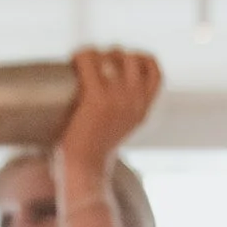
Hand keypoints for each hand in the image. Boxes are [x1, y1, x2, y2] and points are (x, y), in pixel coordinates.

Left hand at [56, 47, 161, 176]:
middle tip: (94, 66)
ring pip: (113, 54)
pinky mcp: (96, 97)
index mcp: (142, 111)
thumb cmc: (92, 158)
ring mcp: (117, 98)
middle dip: (113, 54)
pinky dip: (80, 56)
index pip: (155, 72)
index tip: (121, 62)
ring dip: (98, 54)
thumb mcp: (115, 134)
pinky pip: (89, 59)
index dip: (140, 59)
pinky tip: (72, 61)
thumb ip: (118, 116)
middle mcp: (135, 101)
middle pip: (132, 57)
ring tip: (83, 64)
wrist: (83, 172)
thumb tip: (100, 106)